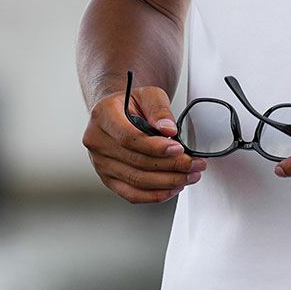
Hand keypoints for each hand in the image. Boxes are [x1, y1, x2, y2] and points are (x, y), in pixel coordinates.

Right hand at [82, 84, 207, 202]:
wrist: (118, 113)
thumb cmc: (133, 103)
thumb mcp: (149, 95)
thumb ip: (159, 109)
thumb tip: (169, 130)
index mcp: (103, 116)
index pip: (128, 137)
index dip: (155, 147)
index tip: (178, 148)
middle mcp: (96, 141)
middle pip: (135, 161)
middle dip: (170, 165)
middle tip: (193, 164)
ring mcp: (100, 163)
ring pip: (136, 180)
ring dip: (167, 182)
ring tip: (189, 176)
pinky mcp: (108, 179)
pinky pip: (131, 194)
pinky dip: (154, 195)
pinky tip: (173, 188)